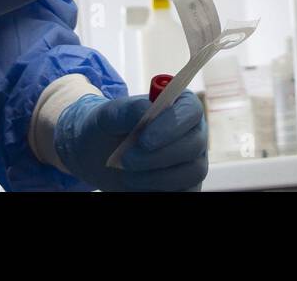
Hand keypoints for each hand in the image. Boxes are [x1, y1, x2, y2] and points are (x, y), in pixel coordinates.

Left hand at [55, 92, 207, 191]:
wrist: (101, 155)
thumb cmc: (110, 128)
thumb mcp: (110, 115)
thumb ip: (129, 109)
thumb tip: (147, 109)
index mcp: (181, 105)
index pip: (191, 111)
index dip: (172, 125)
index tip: (144, 140)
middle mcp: (193, 132)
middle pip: (194, 144)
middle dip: (158, 156)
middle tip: (127, 160)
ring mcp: (194, 160)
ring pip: (192, 172)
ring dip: (156, 178)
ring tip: (127, 175)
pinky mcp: (188, 184)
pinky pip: (186, 192)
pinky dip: (158, 190)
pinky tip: (137, 184)